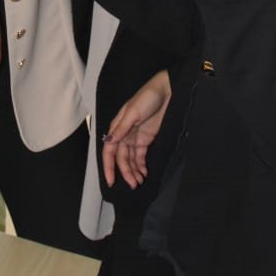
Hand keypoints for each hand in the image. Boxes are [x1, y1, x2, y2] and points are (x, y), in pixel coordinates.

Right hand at [102, 70, 171, 189]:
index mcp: (117, 127)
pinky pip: (141, 156)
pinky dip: (141, 165)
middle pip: (121, 158)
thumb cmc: (147, 97)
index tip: (111, 181)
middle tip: (133, 185)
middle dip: (126, 172)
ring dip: (133, 171)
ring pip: (130, 159)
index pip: (109, 151)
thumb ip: (121, 129)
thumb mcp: (132, 112)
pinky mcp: (147, 139)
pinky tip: (144, 173)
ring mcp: (135, 137)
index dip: (109, 167)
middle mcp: (124, 134)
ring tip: (139, 182)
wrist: (166, 91)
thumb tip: (108, 142)